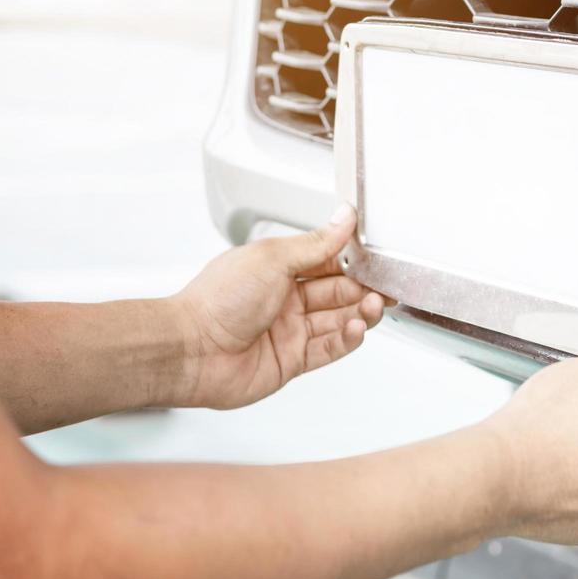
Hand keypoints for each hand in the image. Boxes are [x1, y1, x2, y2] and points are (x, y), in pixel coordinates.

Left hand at [171, 207, 385, 409]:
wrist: (191, 350)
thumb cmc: (218, 300)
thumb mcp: (273, 258)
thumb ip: (316, 243)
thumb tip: (343, 217)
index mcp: (277, 269)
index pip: (326, 261)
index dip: (352, 260)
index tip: (376, 257)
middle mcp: (283, 299)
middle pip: (337, 292)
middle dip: (364, 288)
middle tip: (386, 285)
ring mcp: (288, 331)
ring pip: (337, 320)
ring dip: (360, 312)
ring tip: (375, 305)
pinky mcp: (291, 361)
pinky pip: (329, 349)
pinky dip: (348, 338)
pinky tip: (358, 328)